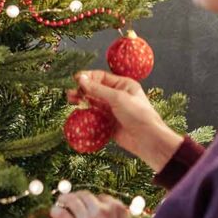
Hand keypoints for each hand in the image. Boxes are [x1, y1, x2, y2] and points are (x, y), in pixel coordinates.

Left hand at [50, 191, 151, 217]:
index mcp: (117, 208)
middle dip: (79, 197)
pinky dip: (56, 211)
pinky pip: (61, 214)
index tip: (90, 206)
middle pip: (85, 195)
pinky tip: (54, 212)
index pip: (102, 197)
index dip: (95, 202)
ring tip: (60, 202)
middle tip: (72, 201)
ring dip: (65, 199)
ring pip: (72, 200)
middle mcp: (102, 208)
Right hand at [68, 70, 182, 170]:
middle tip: (70, 92)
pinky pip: (93, 115)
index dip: (87, 77)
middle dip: (82, 89)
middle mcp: (116, 95)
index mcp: (123, 85)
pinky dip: (85, 112)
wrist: (147, 140)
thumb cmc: (138, 114)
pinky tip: (77, 111)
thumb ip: (97, 89)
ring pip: (91, 101)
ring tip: (70, 100)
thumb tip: (80, 78)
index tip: (75, 79)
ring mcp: (111, 109)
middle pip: (94, 89)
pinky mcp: (107, 122)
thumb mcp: (118, 98)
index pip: (101, 76)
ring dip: (81, 100)